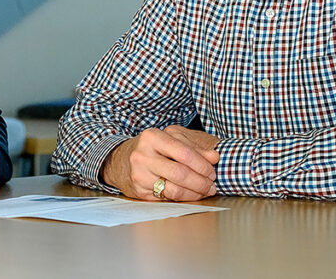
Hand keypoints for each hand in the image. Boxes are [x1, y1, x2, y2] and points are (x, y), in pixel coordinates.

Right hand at [100, 126, 218, 201]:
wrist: (121, 160)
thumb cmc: (151, 148)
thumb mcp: (170, 140)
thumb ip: (194, 147)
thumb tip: (214, 157)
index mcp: (152, 137)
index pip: (184, 153)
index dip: (202, 164)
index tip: (212, 171)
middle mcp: (143, 155)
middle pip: (180, 173)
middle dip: (201, 182)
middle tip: (211, 185)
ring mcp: (139, 174)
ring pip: (174, 189)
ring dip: (195, 193)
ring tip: (204, 191)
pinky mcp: (139, 191)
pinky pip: (167, 198)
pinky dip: (183, 198)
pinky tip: (191, 195)